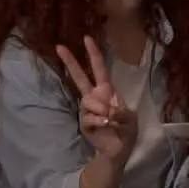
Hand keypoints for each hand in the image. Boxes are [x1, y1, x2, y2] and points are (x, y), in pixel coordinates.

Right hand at [57, 36, 136, 162]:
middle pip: (80, 77)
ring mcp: (87, 110)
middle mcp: (94, 97)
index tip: (86, 38)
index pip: (99, 69)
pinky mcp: (83, 123)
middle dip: (71, 62)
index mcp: (107, 91)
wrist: (119, 149)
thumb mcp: (130, 116)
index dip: (93, 54)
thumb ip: (119, 110)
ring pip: (88, 101)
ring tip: (111, 119)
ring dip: (103, 109)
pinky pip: (89, 116)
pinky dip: (100, 120)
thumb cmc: (126, 130)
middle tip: (59, 47)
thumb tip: (105, 110)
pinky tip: (106, 125)